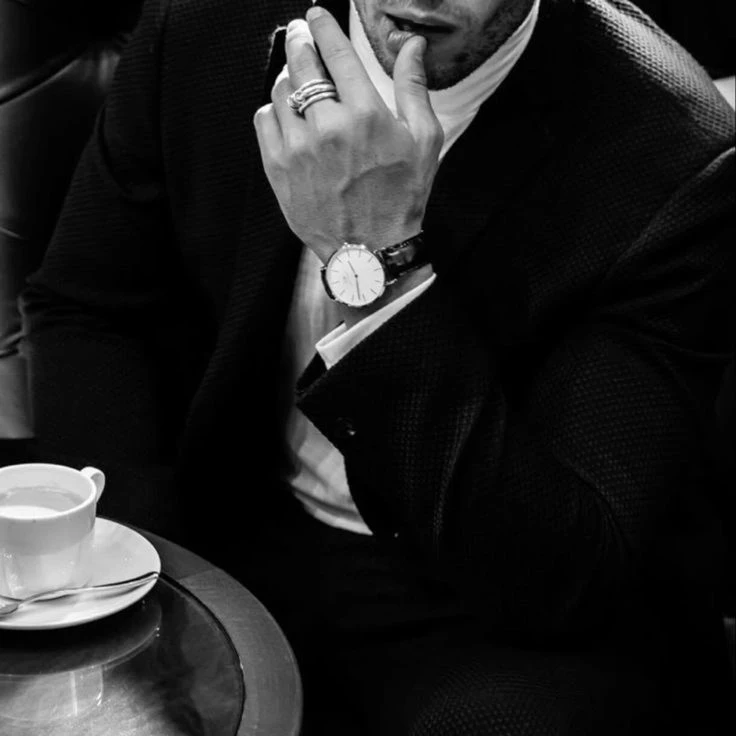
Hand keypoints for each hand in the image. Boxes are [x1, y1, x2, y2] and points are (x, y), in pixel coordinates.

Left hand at [253, 6, 442, 263]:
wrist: (370, 249)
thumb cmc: (401, 196)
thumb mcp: (423, 141)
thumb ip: (413, 87)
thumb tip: (411, 44)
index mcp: (366, 115)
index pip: (336, 52)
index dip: (323, 26)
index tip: (316, 15)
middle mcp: (327, 127)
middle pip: (301, 63)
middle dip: (299, 39)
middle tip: (299, 33)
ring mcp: (298, 149)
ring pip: (280, 91)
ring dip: (289, 78)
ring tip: (299, 81)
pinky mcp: (279, 169)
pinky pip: (264, 120)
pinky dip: (273, 110)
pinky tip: (287, 115)